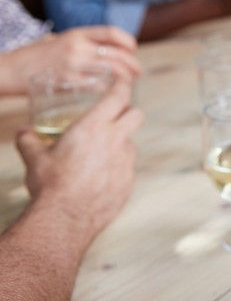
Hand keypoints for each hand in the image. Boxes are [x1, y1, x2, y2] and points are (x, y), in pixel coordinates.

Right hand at [0, 27, 140, 95]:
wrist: (7, 69)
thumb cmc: (32, 57)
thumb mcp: (56, 40)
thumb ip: (77, 43)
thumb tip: (99, 48)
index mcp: (76, 33)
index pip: (112, 32)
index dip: (128, 42)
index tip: (132, 50)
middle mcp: (77, 46)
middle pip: (118, 54)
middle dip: (133, 65)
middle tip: (137, 73)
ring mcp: (72, 64)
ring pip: (112, 72)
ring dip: (126, 80)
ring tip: (130, 84)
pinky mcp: (67, 82)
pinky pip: (96, 87)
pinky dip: (108, 91)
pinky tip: (111, 95)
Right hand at [15, 80, 142, 236]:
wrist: (65, 218)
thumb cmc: (50, 185)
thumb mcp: (34, 159)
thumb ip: (29, 140)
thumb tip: (23, 132)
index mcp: (93, 127)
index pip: (119, 96)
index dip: (123, 85)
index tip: (122, 81)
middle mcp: (115, 140)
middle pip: (136, 114)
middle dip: (129, 112)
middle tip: (116, 116)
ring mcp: (126, 162)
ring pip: (131, 143)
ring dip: (121, 144)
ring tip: (99, 154)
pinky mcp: (129, 182)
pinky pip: (128, 168)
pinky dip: (118, 168)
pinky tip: (100, 178)